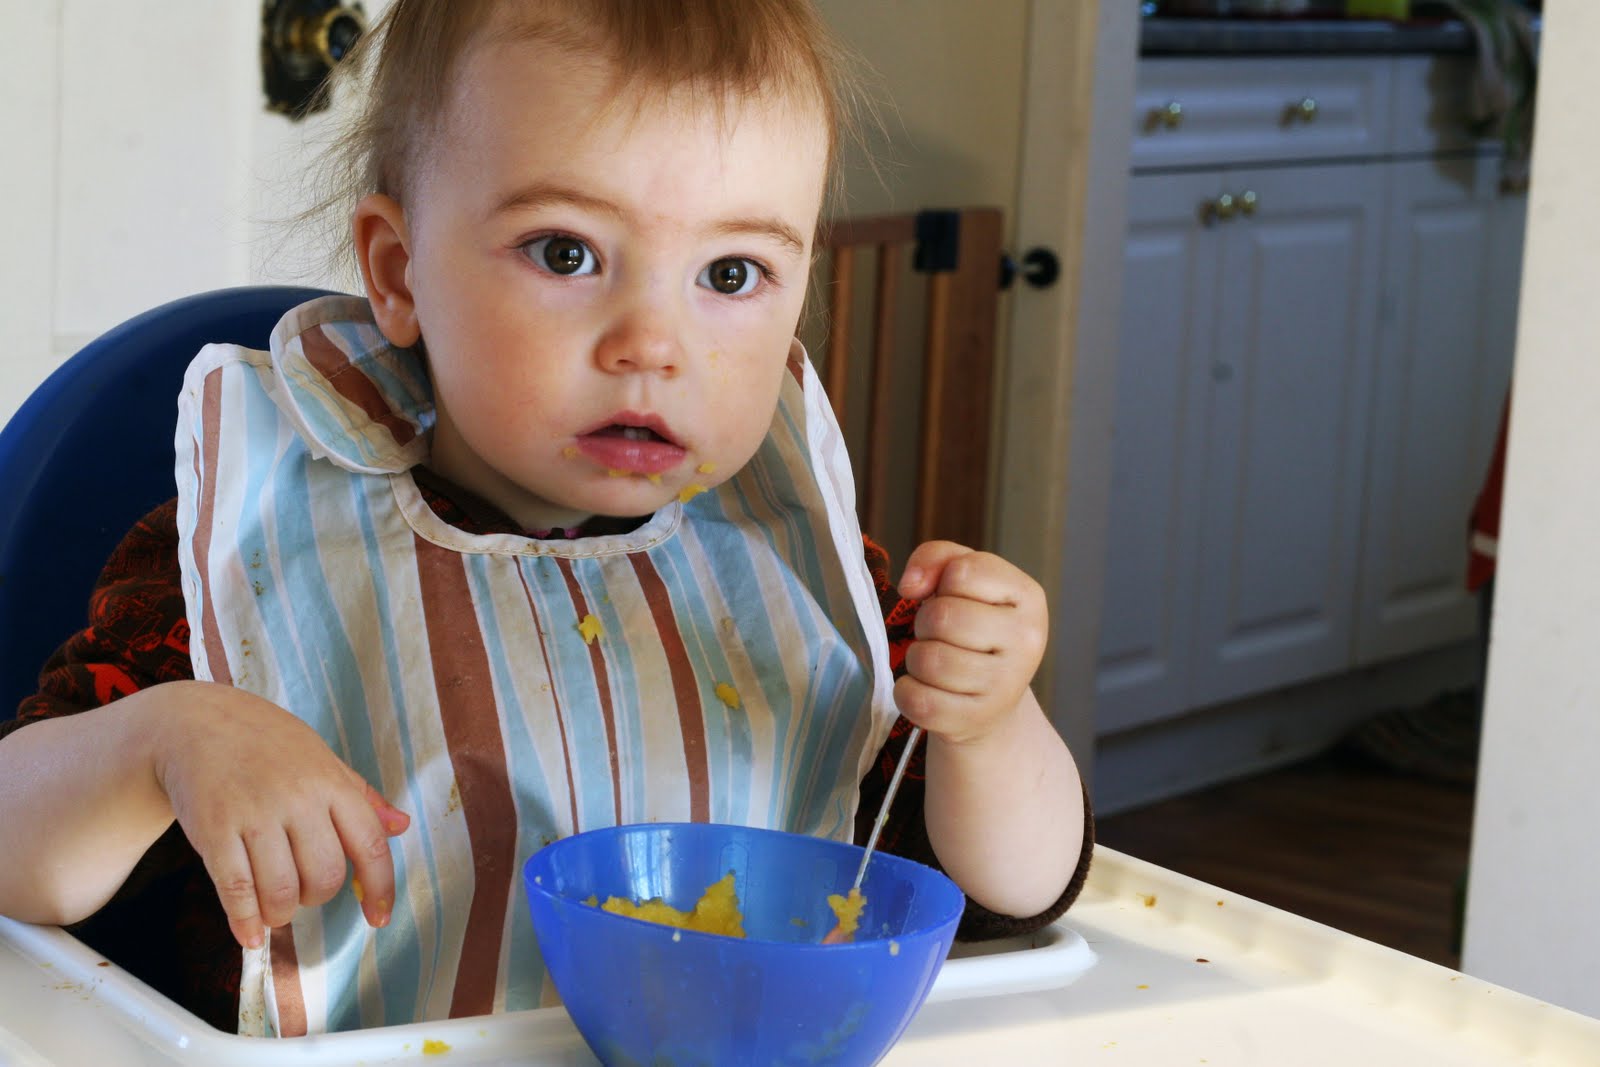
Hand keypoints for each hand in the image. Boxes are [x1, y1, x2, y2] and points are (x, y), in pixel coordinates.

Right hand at [150, 682, 408, 948]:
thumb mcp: (320, 758)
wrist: (195, 723)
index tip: (379, 918)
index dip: (380, 888)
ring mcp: (253, 815)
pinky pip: (236, 890)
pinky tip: (250, 935)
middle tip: (303, 891)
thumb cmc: (267, 743)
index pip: (370, 845)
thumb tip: (402, 826)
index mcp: (331, 782)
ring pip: (282, 892)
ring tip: (276, 908)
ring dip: (282, 914)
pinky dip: (245, 922)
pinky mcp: (213, 830)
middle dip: (317, 898)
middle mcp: (297, 798)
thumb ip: (360, 796)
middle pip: (325, 877)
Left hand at [893, 541, 1047, 746]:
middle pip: (942, 616)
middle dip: (925, 623)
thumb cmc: (973, 630)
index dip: (941, 583)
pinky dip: (907, 692)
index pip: (962, 571)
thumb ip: (937, 557)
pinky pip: (918, 700)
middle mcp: (1027, 640)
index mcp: (1029, 596)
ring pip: (928, 659)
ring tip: (935, 662)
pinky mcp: (976, 720)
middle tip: (939, 635)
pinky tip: (926, 689)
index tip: (950, 597)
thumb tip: (910, 584)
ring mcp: (1005, 685)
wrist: (991, 701)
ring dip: (916, 659)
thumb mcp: (964, 582)